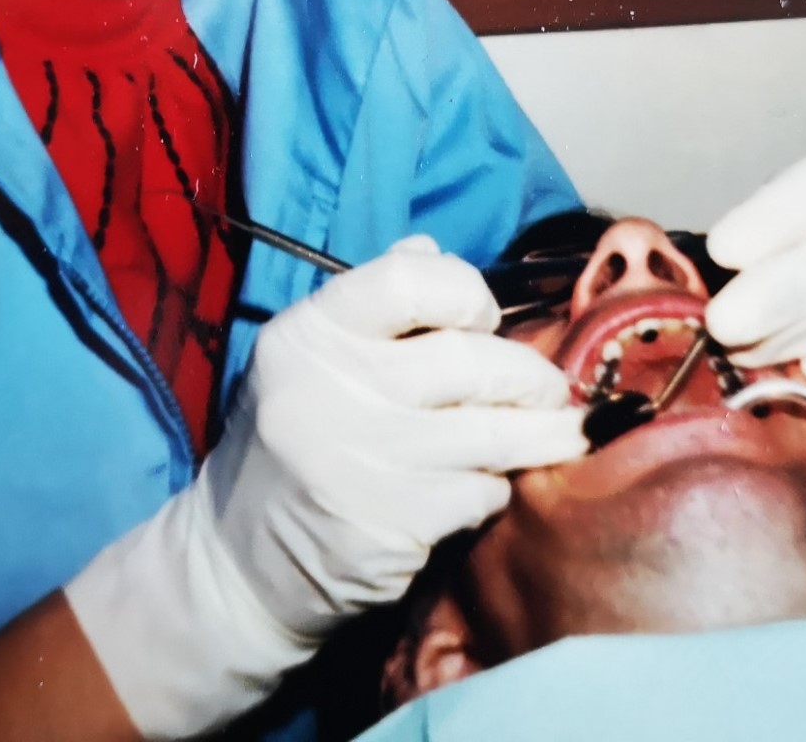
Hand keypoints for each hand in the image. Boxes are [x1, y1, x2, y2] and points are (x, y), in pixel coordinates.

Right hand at [64, 236, 585, 738]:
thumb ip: (372, 303)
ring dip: (540, 434)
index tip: (485, 318)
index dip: (465, 291)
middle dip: (529, 375)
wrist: (238, 558)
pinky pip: (479, 493)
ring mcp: (362, 463)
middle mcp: (331, 391)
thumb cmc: (291, 439)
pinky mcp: (391, 526)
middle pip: (468, 361)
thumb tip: (431, 248)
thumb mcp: (308, 358)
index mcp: (310, 334)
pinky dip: (496, 487)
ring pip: (490, 434)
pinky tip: (488, 484)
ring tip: (567, 431)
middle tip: (553, 388)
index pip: (406, 281)